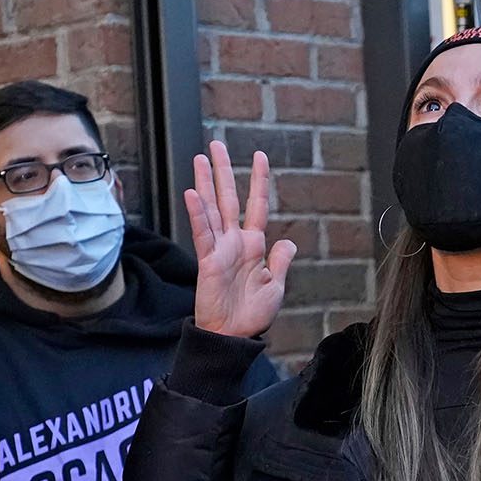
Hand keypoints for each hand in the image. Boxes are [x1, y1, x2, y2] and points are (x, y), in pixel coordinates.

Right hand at [186, 141, 295, 337]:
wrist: (233, 335)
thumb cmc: (252, 314)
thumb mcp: (275, 286)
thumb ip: (280, 262)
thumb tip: (288, 243)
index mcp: (254, 245)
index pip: (256, 205)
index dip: (258, 181)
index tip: (259, 156)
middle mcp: (235, 241)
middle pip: (228, 198)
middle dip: (222, 171)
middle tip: (215, 146)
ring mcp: (219, 248)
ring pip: (212, 208)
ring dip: (205, 183)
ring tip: (199, 158)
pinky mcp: (208, 260)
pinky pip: (202, 232)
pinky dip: (198, 213)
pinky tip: (193, 193)